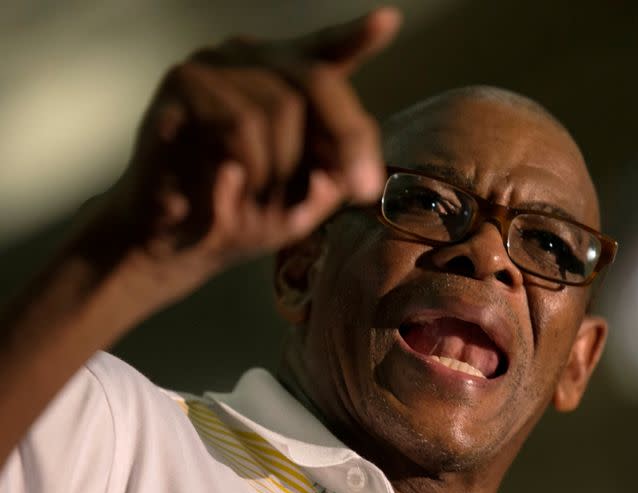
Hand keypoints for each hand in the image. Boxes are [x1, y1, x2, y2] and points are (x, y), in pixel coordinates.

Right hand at [99, 7, 400, 303]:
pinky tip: (232, 186)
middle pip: (315, 80)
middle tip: (360, 189)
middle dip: (346, 139)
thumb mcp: (303, 199)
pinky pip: (240, 122)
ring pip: (280, 106)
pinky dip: (250, 167)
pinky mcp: (181, 84)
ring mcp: (212, 67)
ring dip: (283, 169)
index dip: (354, 38)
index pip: (323, 53)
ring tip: (260, 198)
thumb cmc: (238, 217)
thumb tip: (353, 161)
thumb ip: (334, 173)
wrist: (172, 246)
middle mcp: (248, 62)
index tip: (386, 23)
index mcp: (280, 84)